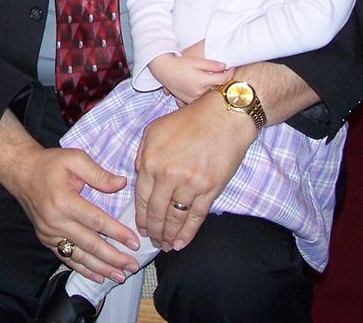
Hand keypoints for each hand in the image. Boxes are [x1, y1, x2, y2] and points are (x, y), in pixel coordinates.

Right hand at [0, 112, 138, 284]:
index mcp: (64, 200)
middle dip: (114, 257)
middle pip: (90, 244)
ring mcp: (48, 233)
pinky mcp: (45, 238)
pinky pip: (66, 257)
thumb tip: (121, 183)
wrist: (21, 172)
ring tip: (120, 276)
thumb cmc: (49, 164)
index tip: (134, 243)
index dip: (117, 233)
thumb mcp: (74, 158)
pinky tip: (98, 276)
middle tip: (132, 265)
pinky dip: (83, 269)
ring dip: (101, 268)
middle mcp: (55, 220)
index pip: (96, 221)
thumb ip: (98, 173)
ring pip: (79, 256)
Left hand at [132, 91, 255, 251]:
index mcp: (150, 161)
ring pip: (175, 217)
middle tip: (153, 242)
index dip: (141, 216)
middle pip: (157, 212)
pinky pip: (196, 217)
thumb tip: (140, 178)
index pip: (141, 197)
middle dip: (154, 231)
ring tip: (166, 245)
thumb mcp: (154, 131)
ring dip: (169, 235)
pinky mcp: (210, 190)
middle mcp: (168, 175)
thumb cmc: (188, 121)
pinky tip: (181, 243)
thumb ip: (143, 155)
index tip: (141, 228)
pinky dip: (188, 233)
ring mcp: (190, 184)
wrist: (223, 117)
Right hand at [147, 52, 231, 103]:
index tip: (232, 68)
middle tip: (224, 74)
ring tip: (212, 81)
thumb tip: (224, 66)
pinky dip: (203, 97)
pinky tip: (203, 91)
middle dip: (222, 82)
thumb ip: (211, 64)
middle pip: (217, 89)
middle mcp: (198, 92)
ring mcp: (193, 99)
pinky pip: (200, 102)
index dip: (230, 73)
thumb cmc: (179, 64)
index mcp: (202, 81)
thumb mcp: (195, 61)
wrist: (164, 70)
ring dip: (213, 90)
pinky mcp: (188, 101)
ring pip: (209, 97)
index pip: (223, 79)